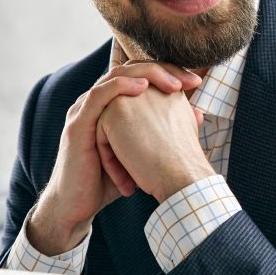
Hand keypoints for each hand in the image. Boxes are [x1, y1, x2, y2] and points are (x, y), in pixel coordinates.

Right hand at [28, 62, 200, 254]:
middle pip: (133, 69)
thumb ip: (165, 129)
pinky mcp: (78, 123)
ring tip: (173, 84)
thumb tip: (198, 115)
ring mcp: (85, 110)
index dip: (170, 72)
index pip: (143, 74)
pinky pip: (98, 95)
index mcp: (113, 104)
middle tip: (191, 80)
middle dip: (165, 70)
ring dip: (148, 75)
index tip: (197, 81)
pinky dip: (121, 86)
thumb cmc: (111, 179)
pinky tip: (142, 86)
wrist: (80, 205)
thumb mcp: (144, 149)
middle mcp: (98, 101)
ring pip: (117, 76)